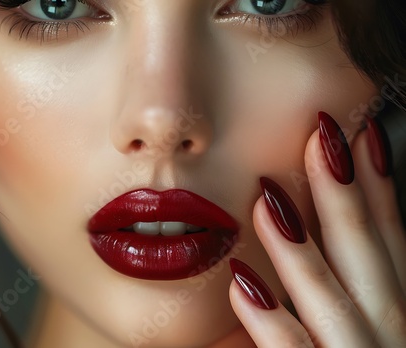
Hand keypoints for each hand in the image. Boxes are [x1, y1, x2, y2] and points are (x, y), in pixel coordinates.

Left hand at [229, 112, 405, 346]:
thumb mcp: (360, 325)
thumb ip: (342, 287)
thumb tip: (305, 230)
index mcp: (396, 313)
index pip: (390, 242)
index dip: (379, 188)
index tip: (360, 135)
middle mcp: (391, 336)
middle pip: (370, 257)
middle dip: (348, 195)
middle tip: (323, 134)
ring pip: (336, 302)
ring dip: (303, 249)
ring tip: (268, 198)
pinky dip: (274, 325)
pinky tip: (243, 286)